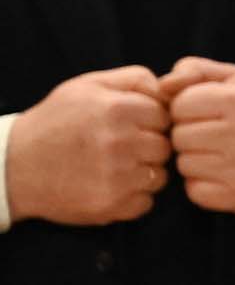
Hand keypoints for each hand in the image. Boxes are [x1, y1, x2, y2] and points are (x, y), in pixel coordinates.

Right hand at [5, 67, 171, 225]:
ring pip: (160, 176)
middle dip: (149, 146)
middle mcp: (120, 143)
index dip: (151, 121)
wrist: (12, 165)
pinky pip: (145, 203)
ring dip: (144, 173)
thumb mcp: (89, 85)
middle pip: (166, 147)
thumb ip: (134, 79)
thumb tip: (169, 89)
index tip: (133, 125)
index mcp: (117, 109)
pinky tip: (111, 186)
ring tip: (116, 167)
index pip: (166, 116)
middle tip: (124, 147)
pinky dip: (133, 198)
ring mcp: (116, 177)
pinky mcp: (109, 205)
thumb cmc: (55, 121)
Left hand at [161, 58, 234, 214]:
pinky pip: (193, 189)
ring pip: (183, 164)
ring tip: (218, 153)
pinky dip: (201, 183)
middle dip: (189, 134)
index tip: (206, 112)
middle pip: (178, 135)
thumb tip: (162, 84)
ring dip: (194, 159)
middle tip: (212, 134)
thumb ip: (197, 71)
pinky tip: (222, 173)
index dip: (187, 108)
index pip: (180, 104)